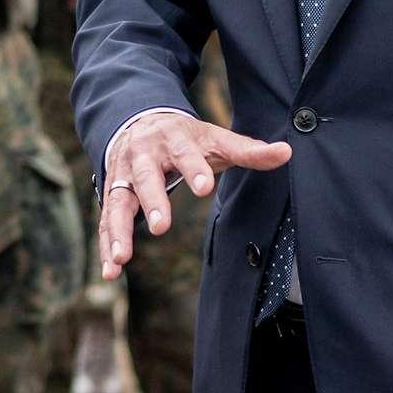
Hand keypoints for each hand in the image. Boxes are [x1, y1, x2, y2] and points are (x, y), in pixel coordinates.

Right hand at [96, 109, 291, 280]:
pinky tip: (110, 271)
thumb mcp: (214, 139)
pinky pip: (107, 220)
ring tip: (122, 257)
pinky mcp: (112, 194)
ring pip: (119, 202)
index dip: (195, 169)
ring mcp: (123, 175)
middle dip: (152, 200)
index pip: (185, 153)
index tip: (205, 187)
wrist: (138, 120)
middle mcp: (143, 156)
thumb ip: (247, 150)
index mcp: (173, 139)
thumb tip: (286, 152)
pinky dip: (107, 245)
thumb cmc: (184, 137)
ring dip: (118, 230)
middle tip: (160, 226)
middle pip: (145, 177)